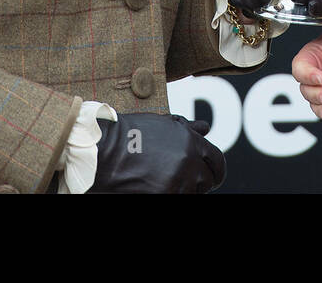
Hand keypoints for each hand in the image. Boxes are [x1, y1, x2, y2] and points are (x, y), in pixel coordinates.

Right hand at [88, 113, 225, 192]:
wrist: (103, 151)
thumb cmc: (131, 134)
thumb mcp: (162, 124)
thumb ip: (187, 128)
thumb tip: (206, 128)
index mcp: (191, 142)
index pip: (218, 162)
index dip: (215, 170)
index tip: (209, 176)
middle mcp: (189, 162)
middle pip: (207, 181)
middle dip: (199, 181)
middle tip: (183, 180)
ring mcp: (177, 182)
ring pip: (193, 193)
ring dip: (184, 189)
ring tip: (166, 181)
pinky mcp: (164, 196)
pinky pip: (178, 197)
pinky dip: (172, 194)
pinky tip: (157, 188)